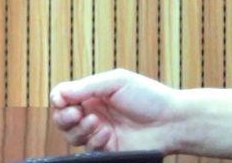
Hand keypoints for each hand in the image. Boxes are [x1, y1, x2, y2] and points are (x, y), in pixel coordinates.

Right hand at [49, 68, 186, 150]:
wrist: (173, 122)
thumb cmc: (148, 97)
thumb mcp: (115, 82)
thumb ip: (85, 87)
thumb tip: (59, 94)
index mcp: (93, 95)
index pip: (63, 97)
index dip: (58, 100)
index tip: (61, 100)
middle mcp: (93, 114)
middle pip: (62, 119)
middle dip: (64, 117)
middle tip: (76, 114)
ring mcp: (100, 133)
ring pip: (72, 136)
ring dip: (79, 129)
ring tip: (97, 123)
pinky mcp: (108, 150)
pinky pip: (89, 150)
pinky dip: (94, 141)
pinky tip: (107, 134)